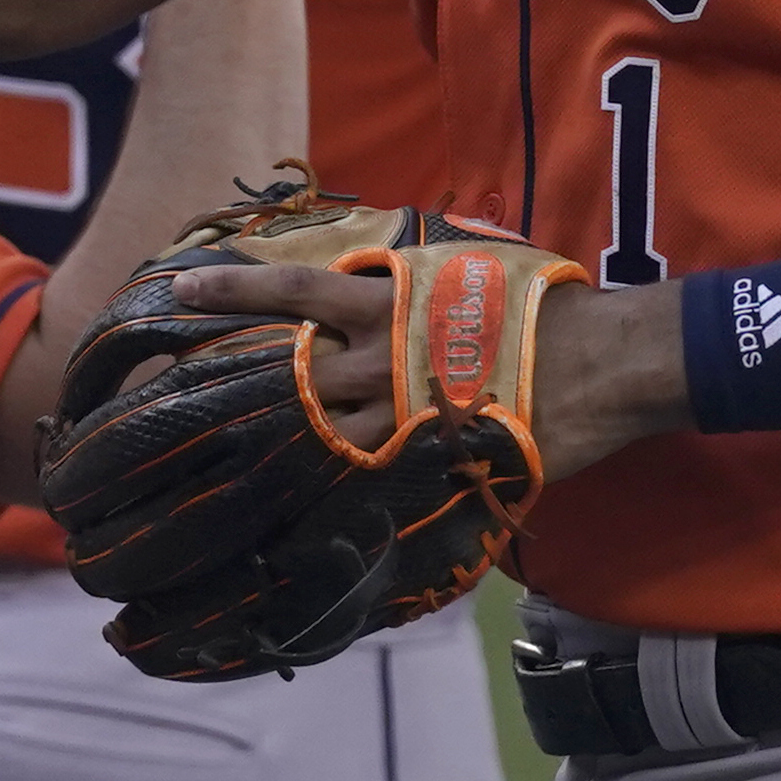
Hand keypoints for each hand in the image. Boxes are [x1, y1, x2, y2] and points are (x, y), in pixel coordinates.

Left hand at [158, 261, 690, 477]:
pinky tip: (298, 513)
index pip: (293, 292)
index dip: (233, 290)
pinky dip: (338, 491)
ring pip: (322, 435)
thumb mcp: (470, 266)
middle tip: (177, 394)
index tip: (179, 289)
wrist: (603, 361)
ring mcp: (404, 418)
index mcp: (388, 305)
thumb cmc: (542, 304)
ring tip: (222, 461)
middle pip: (290, 373)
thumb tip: (380, 266)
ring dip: (277, 445)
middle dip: (234, 383)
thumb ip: (414, 275)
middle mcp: (382, 361)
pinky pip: (373, 480)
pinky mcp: (432, 460)